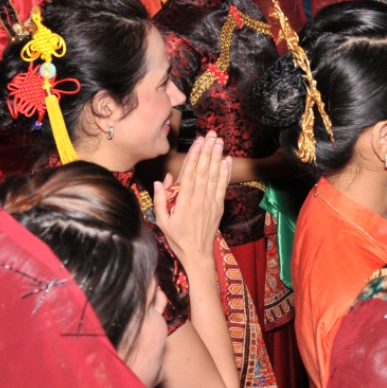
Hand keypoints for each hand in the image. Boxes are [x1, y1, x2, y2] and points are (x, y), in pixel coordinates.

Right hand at [156, 132, 230, 263]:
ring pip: (214, 175)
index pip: (189, 173)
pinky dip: (225, 172)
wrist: (197, 254)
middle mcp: (199, 199)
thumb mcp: (162, 221)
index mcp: (183, 201)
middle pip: (203, 170)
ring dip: (217, 157)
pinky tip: (227, 160)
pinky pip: (223, 186)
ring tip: (219, 141)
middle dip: (207, 150)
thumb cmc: (177, 238)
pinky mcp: (219, 206)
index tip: (197, 141)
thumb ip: (160, 200)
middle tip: (210, 134)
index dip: (194, 156)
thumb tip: (159, 181)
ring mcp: (210, 202)